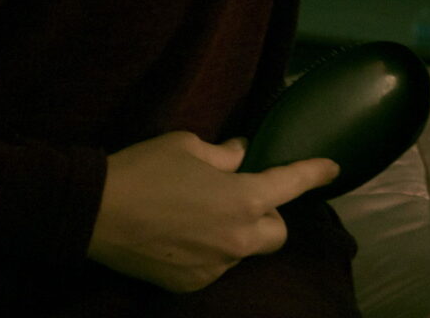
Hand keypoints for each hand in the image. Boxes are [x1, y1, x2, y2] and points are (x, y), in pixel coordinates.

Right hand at [84, 131, 338, 291]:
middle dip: (267, 216)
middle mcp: (239, 238)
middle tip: (241, 198)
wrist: (96, 212)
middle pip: (276, 232)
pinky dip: (209, 252)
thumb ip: (224, 154)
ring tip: (200, 217)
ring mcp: (216, 266)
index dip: (315, 173)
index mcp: (245, 197)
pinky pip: (215, 266)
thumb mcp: (188, 146)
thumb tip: (240, 155)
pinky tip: (181, 237)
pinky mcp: (192, 283)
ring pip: (243, 251)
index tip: (333, 168)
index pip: (292, 183)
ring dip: (235, 235)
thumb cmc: (145, 170)